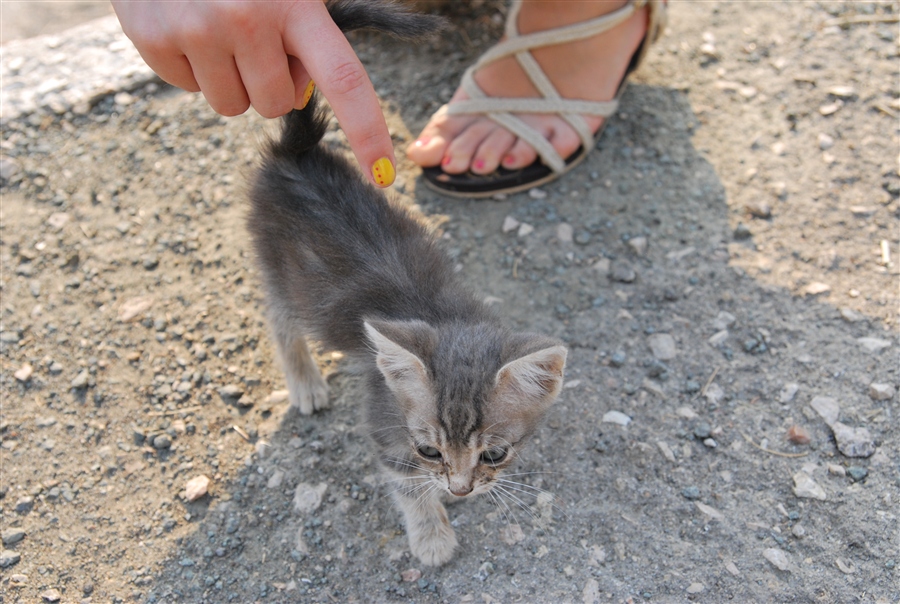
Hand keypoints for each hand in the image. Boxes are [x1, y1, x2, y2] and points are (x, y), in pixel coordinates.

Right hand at [111, 0, 394, 186]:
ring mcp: (197, 30)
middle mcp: (247, 19)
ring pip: (232, 106)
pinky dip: (192, 67)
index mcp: (295, 3)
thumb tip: (299, 94)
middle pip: (275, 105)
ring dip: (231, 79)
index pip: (345, 80)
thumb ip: (310, 31)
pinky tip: (187, 25)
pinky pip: (188, 89)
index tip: (383, 173)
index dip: (367, 130)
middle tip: (254, 39)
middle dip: (270, 84)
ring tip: (218, 29)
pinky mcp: (154, 38)